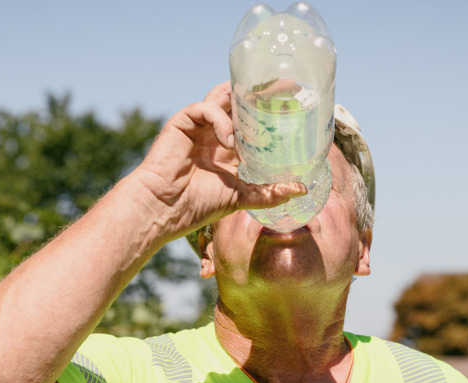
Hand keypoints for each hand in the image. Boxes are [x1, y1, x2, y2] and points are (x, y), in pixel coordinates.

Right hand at [131, 82, 305, 238]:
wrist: (165, 208)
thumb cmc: (197, 205)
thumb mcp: (242, 197)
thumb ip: (269, 192)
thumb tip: (302, 189)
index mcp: (229, 147)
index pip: (252, 120)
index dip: (270, 111)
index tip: (293, 104)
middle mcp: (215, 131)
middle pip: (240, 101)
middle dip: (261, 93)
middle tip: (285, 88)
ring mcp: (200, 125)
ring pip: (223, 96)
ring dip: (242, 96)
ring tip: (262, 101)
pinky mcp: (183, 122)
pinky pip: (205, 108)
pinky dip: (220, 120)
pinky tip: (227, 140)